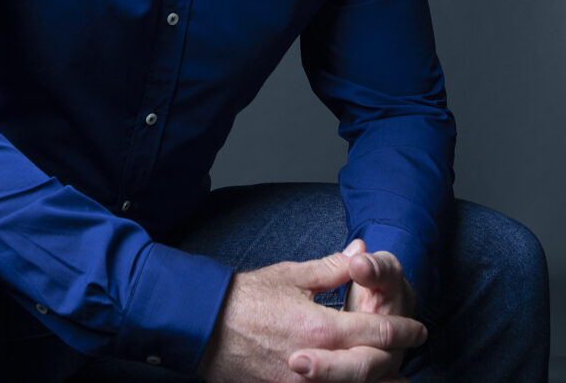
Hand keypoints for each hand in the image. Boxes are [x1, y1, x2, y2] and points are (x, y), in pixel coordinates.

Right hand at [197, 249, 426, 381]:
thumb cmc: (246, 296)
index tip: (418, 328)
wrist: (203, 324)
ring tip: (399, 380)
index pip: (375, 332)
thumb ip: (332, 268)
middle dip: (396, 359)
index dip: (402, 330)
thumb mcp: (291, 275)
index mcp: (320, 326)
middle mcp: (316, 360)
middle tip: (414, 348)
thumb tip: (360, 252)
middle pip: (371, 369)